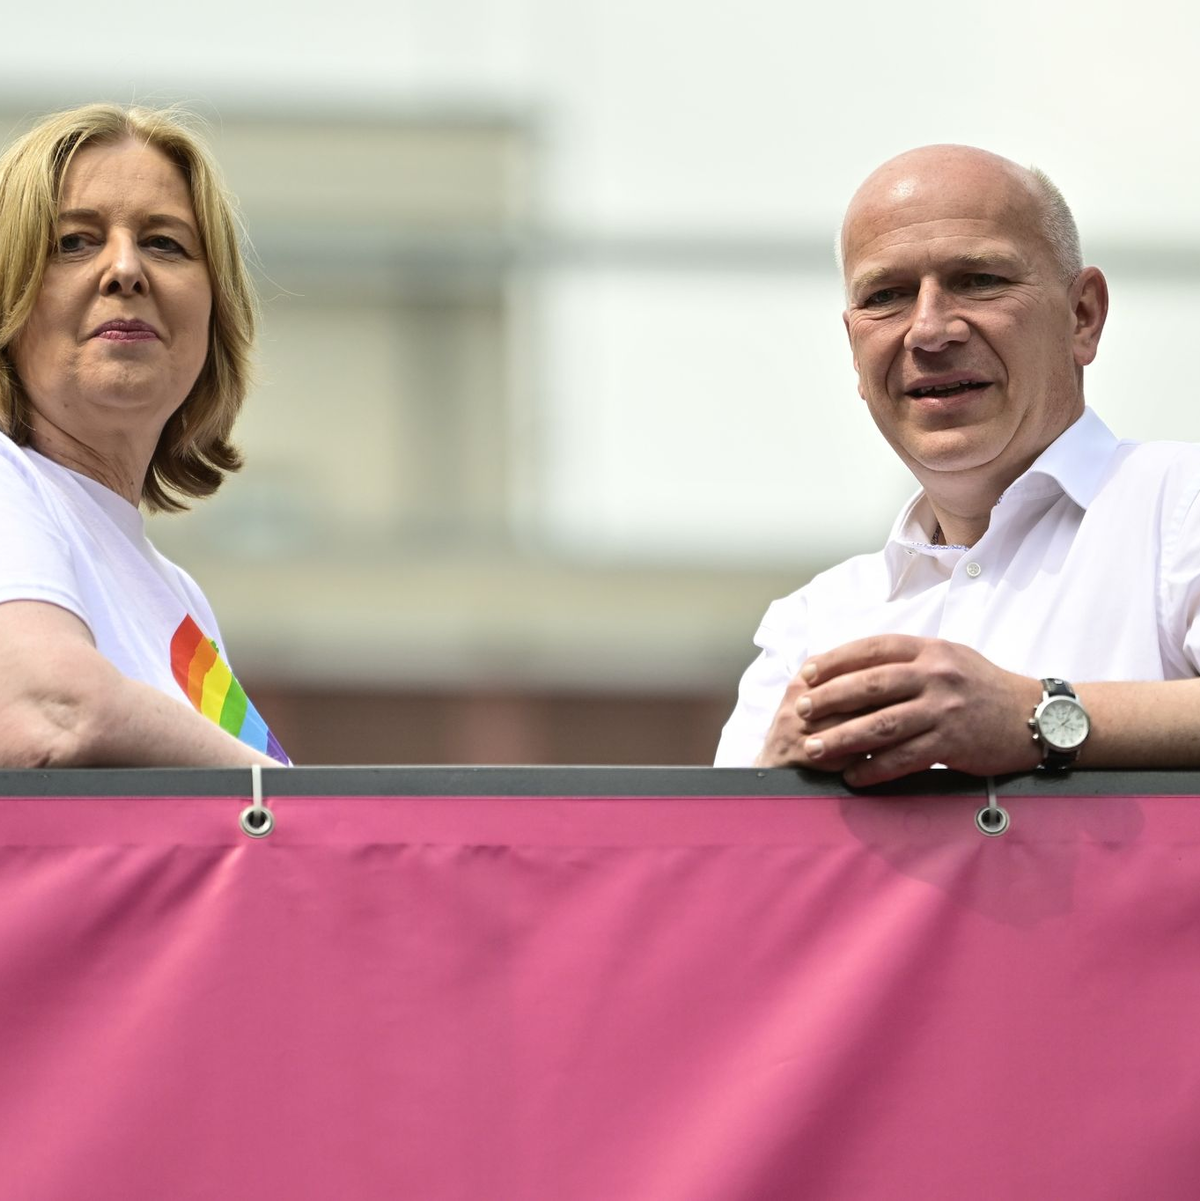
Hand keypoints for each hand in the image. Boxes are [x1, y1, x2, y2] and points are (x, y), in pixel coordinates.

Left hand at [762, 635, 1043, 785]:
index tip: (806, 674)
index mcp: (930, 650)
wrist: (1034, 717)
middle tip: (800, 712)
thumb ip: (908, 661)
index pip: (873, 648)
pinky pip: (904, 758)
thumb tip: (854, 667)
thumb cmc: (981, 688)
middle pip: (870, 685)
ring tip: (813, 748)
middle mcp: (936, 675)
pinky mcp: (952, 743)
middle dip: (829, 699)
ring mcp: (944, 709)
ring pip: (881, 724)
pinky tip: (852, 777)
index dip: (835, 660)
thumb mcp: (948, 659)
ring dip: (842, 738)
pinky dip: (873, 769)